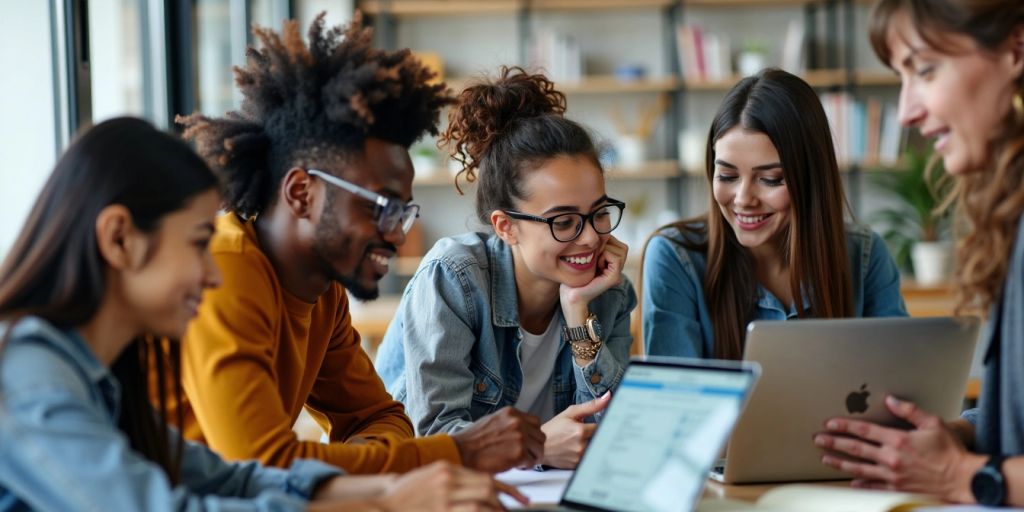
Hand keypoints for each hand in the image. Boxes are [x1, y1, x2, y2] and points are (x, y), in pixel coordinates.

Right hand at [377, 461, 526, 511]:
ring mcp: (443, 496)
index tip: (520, 496)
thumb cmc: (406, 494)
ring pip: (482, 501)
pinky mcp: (441, 510)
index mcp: (447, 468)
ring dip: (498, 509)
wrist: (383, 504)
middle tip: (522, 506)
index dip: (506, 487)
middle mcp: (447, 479)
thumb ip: (454, 480)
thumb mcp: (430, 477)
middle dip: (507, 498)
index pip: (484, 476)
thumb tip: (481, 488)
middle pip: (487, 486)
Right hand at [451, 406, 545, 472]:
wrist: (461, 452)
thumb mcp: (492, 421)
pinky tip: (514, 466)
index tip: (526, 442)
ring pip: (539, 450)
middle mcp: (518, 422)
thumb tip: (522, 431)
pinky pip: (532, 462)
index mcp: (511, 413)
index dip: (531, 434)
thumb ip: (509, 423)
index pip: (535, 422)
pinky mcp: (519, 453)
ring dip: (531, 457)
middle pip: (540, 436)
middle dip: (533, 447)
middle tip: (524, 454)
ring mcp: (520, 437)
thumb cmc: (472, 441)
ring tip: (519, 461)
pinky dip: (525, 467)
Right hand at [540, 392, 609, 467]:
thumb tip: (607, 397)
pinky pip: (589, 458)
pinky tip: (578, 449)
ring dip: (593, 444)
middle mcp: (581, 445)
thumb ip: (591, 406)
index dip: (604, 425)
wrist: (540, 446)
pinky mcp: (577, 465)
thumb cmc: (553, 429)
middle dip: (597, 435)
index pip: (604, 427)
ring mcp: (579, 457)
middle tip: (588, 433)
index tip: (600, 424)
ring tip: (581, 441)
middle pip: (601, 439)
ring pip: (596, 448)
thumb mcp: (570, 413)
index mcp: (580, 431)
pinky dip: (587, 453)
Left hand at [559, 235, 627, 312]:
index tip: (590, 252)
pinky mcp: (615, 277)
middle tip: (592, 257)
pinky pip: (615, 256)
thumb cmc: (573, 276)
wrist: (570, 295)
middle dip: (606, 245)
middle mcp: (618, 269)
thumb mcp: (585, 256)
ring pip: (621, 249)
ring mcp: (618, 273)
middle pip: (622, 245)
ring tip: (594, 261)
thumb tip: (600, 227)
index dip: (604, 241)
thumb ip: (595, 245)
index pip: (617, 242)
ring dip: (604, 250)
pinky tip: (596, 265)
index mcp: (612, 264)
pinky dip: (604, 256)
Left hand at [813, 395, 985, 502]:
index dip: (844, 426)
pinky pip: (874, 487)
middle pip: (856, 449)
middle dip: (834, 443)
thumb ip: (909, 410)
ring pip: (859, 468)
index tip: (829, 423)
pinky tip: (850, 482)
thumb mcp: (933, 423)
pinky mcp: (898, 489)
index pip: (864, 430)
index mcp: (898, 439)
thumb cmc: (950, 451)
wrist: (963, 479)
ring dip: (840, 463)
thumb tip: (890, 399)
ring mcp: (893, 476)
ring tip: (825, 458)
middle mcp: (891, 458)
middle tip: (818, 439)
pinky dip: (860, 484)